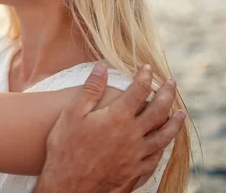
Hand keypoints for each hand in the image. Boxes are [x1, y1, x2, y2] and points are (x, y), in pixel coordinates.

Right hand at [36, 64, 183, 192]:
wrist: (68, 182)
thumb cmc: (66, 145)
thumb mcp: (73, 113)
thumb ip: (91, 89)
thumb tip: (102, 67)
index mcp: (118, 117)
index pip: (138, 90)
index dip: (145, 76)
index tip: (147, 67)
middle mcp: (133, 134)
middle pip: (158, 109)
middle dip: (167, 93)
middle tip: (171, 82)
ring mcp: (137, 153)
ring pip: (164, 134)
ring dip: (174, 121)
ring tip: (181, 112)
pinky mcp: (135, 169)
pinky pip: (157, 156)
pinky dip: (164, 146)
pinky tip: (165, 143)